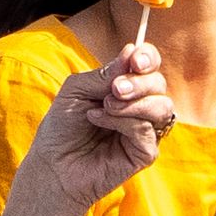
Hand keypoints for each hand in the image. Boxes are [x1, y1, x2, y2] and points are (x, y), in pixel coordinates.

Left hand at [0, 39, 178, 215]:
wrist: (53, 164)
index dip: (148, 57)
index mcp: (126, 86)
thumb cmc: (62, 126)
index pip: (149, 65)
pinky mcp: (145, 153)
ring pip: (162, 106)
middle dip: (138, 82)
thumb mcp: (77, 90)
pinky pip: (147, 129)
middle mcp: (140, 106)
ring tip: (104, 106)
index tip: (135, 60)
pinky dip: (123, 121)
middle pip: (159, 83)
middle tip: (114, 89)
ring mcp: (145, 130)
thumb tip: (133, 51)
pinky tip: (99, 119)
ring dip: (133, 102)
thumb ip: (105, 73)